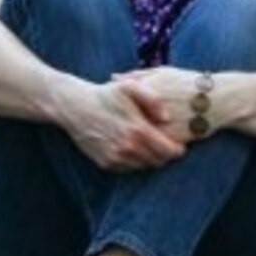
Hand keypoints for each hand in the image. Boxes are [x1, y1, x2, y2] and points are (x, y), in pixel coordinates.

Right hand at [60, 80, 182, 170]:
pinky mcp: (106, 163)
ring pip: (144, 166)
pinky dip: (134, 161)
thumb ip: (153, 100)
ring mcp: (116, 158)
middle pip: (159, 161)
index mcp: (138, 130)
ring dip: (150, 158)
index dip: (178, 150)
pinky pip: (129, 168)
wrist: (75, 106)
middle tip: (166, 145)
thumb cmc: (106, 94)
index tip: (180, 145)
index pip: (169, 151)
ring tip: (150, 145)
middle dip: (165, 155)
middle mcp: (127, 148)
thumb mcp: (130, 87)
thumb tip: (167, 118)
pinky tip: (133, 147)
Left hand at [114, 65, 214, 146]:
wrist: (218, 99)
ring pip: (138, 136)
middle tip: (119, 128)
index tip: (116, 112)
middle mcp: (151, 108)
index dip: (116, 109)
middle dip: (122, 125)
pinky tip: (149, 144)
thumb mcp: (163, 73)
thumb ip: (136, 75)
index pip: (118, 103)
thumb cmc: (189, 83)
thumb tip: (112, 77)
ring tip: (135, 139)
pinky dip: (149, 147)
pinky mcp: (171, 139)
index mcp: (145, 90)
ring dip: (134, 139)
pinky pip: (153, 147)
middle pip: (126, 121)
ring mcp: (161, 125)